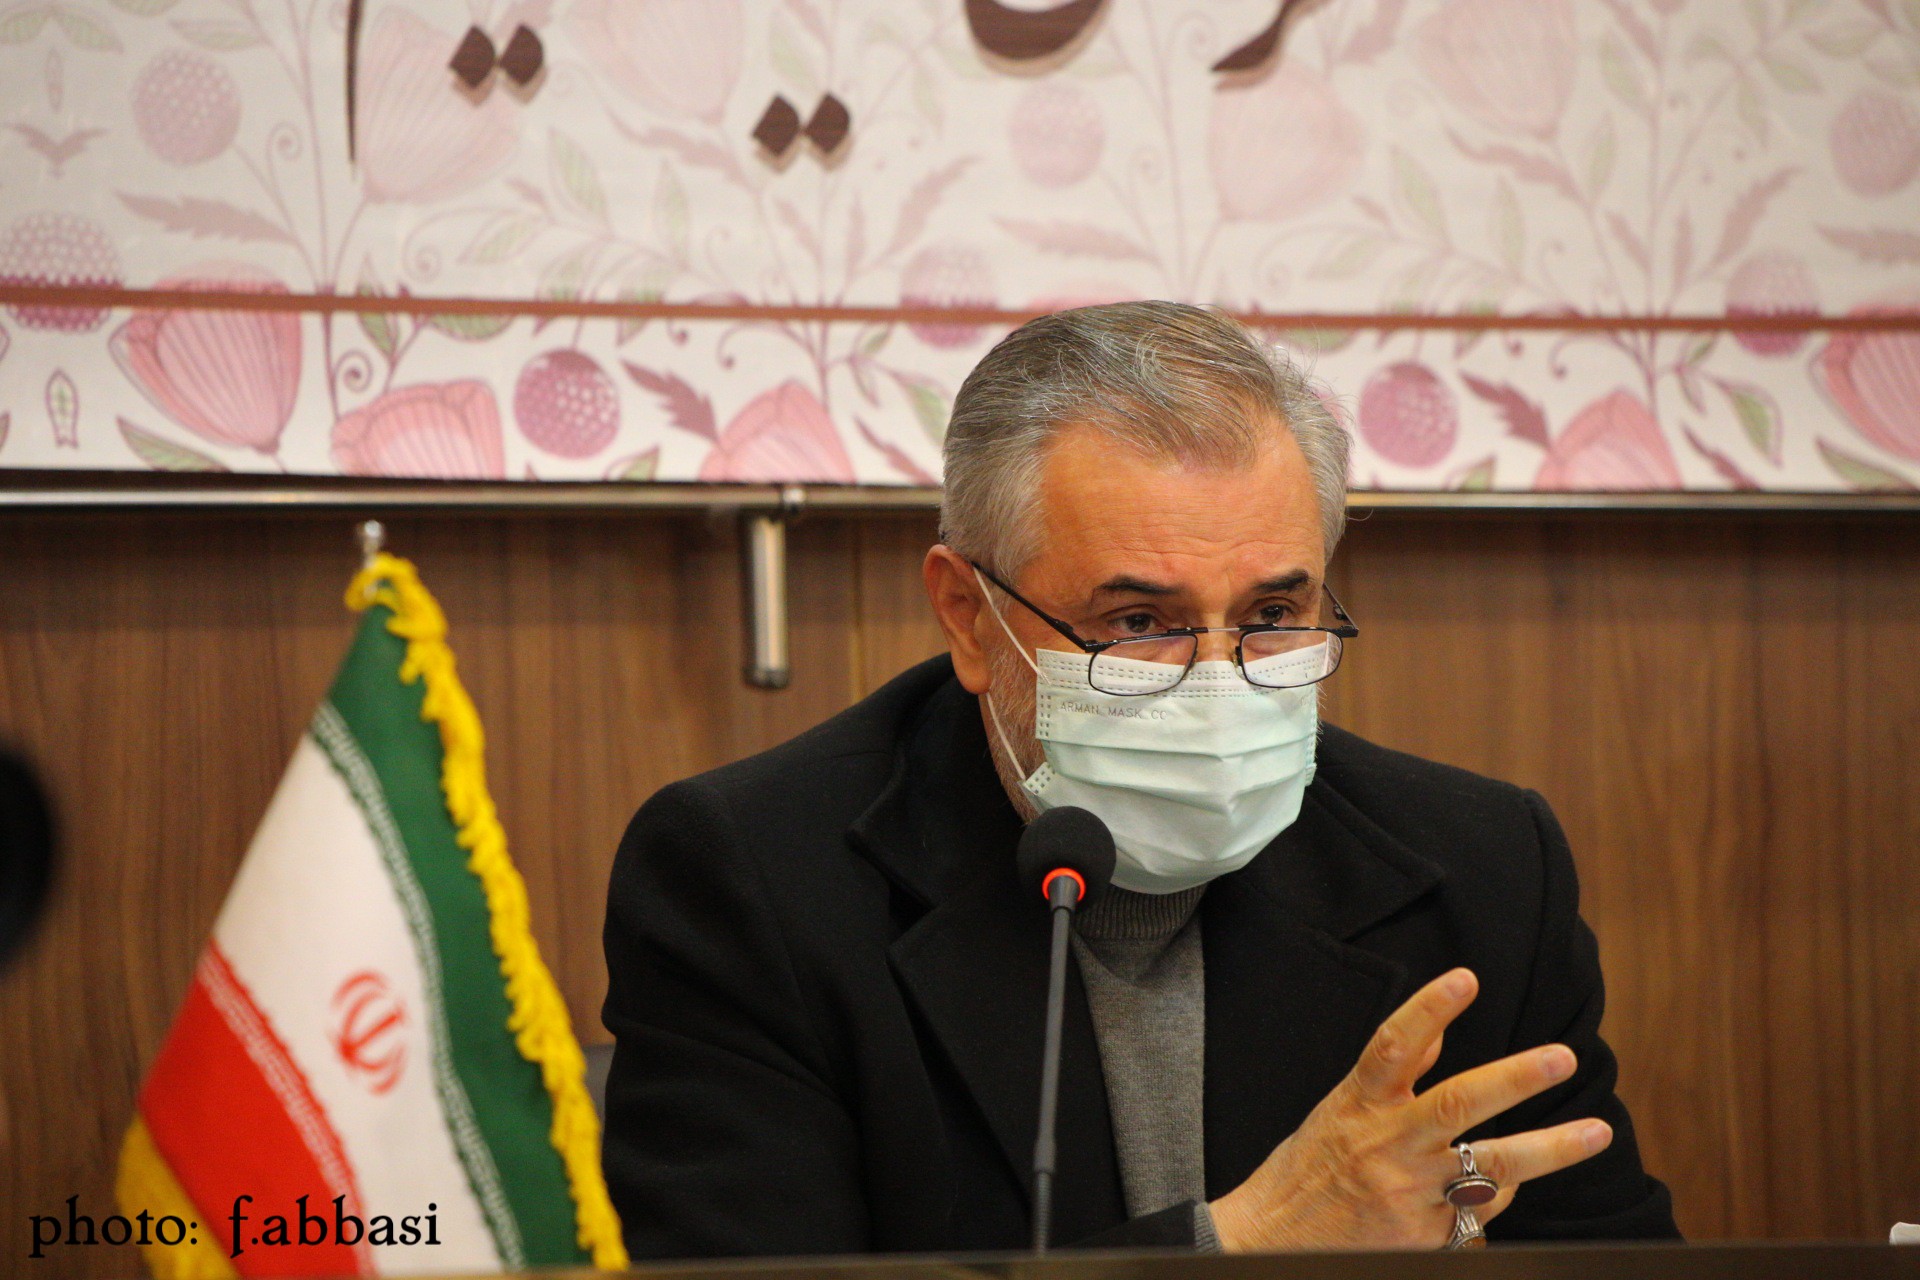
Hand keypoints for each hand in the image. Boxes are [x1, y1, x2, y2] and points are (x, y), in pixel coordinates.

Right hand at [1207, 968, 1612, 1251]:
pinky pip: (1478, 1211)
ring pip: (1492, 1167)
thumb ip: (1392, 1075)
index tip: (1465, 978)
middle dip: (1515, 1079)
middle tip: (1561, 1058)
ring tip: (1596, 1132)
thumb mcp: (1339, 1110)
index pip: (1394, 1045)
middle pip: (1458, 1104)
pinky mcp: (1423, 1237)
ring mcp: (1408, 1193)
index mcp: (1357, 1104)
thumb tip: (1439, 1029)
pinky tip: (1497, 1189)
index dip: (1429, 1009)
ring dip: (1550, 1150)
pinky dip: (1495, 1196)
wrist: (1270, 1242)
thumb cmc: (1306, 1170)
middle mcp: (1385, 1145)